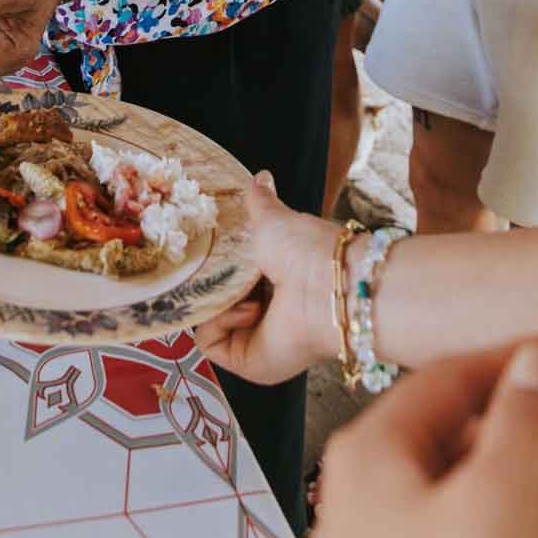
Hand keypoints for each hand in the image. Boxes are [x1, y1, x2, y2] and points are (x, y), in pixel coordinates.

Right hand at [196, 173, 339, 384]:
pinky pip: (210, 343)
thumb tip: (260, 177)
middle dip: (211, 282)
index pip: (229, 275)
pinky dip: (219, 322)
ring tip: (247, 286)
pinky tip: (249, 308)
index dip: (217, 262)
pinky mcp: (247, 361)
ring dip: (218, 300)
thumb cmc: (307, 251)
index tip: (208, 247)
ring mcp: (254, 338)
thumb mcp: (274, 221)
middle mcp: (264, 312)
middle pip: (214, 299)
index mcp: (271, 281)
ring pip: (207, 320)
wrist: (329, 286)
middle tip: (216, 266)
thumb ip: (260, 203)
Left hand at [312, 340, 537, 537]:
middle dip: (506, 414)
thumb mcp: (497, 506)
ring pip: (446, 479)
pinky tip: (521, 531)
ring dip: (499, 466)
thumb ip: (520, 424)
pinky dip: (488, 512)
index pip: (445, 374)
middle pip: (442, 424)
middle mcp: (355, 491)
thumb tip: (536, 361)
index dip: (509, 358)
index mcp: (365, 451)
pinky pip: (447, 524)